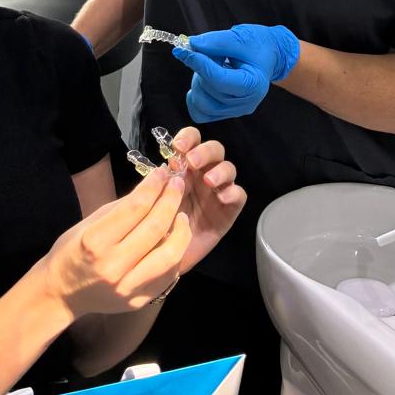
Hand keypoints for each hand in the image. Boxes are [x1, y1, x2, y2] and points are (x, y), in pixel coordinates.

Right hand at [41, 168, 189, 316]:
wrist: (62, 294)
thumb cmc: (72, 251)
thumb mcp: (90, 223)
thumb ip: (122, 208)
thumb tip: (153, 188)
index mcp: (96, 242)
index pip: (136, 207)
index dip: (153, 185)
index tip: (162, 172)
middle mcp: (113, 267)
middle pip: (155, 228)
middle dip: (171, 200)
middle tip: (177, 184)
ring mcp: (128, 288)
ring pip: (170, 256)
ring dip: (182, 231)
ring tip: (181, 215)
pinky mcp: (138, 301)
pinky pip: (168, 276)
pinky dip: (175, 254)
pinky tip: (175, 241)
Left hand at [166, 126, 245, 273]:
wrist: (166, 256)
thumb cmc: (159, 223)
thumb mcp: (154, 201)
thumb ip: (161, 183)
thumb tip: (165, 165)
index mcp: (185, 166)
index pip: (191, 141)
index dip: (188, 137)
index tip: (178, 146)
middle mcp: (203, 173)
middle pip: (214, 150)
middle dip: (205, 151)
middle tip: (193, 162)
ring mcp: (218, 190)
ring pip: (229, 168)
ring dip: (220, 170)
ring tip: (209, 181)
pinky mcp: (229, 210)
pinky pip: (239, 195)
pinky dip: (233, 192)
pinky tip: (222, 197)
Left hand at [173, 23, 299, 122]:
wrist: (270, 55)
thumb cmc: (259, 45)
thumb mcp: (240, 37)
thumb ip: (215, 42)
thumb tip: (191, 45)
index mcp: (253, 84)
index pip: (218, 79)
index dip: (198, 63)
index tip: (182, 50)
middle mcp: (245, 103)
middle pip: (208, 91)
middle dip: (200, 69)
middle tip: (208, 53)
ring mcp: (236, 110)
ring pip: (202, 104)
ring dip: (198, 82)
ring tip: (210, 66)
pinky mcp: (227, 112)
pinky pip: (201, 113)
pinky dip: (196, 98)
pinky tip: (202, 82)